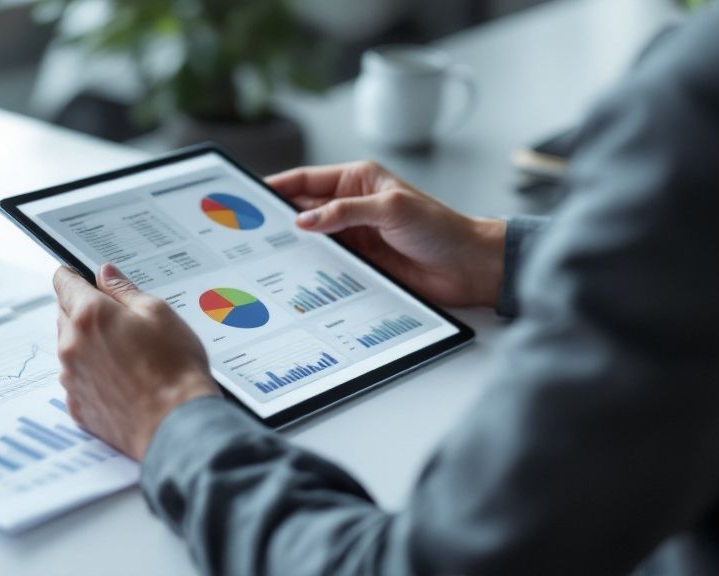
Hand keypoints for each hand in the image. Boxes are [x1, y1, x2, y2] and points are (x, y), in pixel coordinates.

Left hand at [53, 264, 218, 460]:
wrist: (176, 424)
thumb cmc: (174, 370)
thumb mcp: (158, 313)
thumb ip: (125, 290)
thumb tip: (106, 274)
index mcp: (89, 316)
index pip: (64, 282)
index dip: (74, 276)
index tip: (82, 277)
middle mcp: (71, 346)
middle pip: (65, 315)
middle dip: (85, 311)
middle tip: (119, 319)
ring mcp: (71, 378)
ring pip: (70, 348)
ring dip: (88, 344)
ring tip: (127, 353)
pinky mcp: (77, 406)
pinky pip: (77, 379)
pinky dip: (92, 374)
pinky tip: (121, 379)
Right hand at [267, 161, 506, 307]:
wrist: (467, 267)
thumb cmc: (440, 228)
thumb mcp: (390, 209)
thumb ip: (345, 212)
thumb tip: (305, 218)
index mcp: (359, 180)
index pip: (308, 179)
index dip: (278, 186)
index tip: (251, 194)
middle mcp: (353, 206)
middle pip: (305, 209)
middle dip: (279, 217)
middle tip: (251, 229)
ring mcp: (355, 236)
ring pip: (313, 238)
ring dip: (295, 245)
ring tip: (265, 253)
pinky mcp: (361, 263)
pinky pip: (327, 263)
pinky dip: (312, 267)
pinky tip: (295, 272)